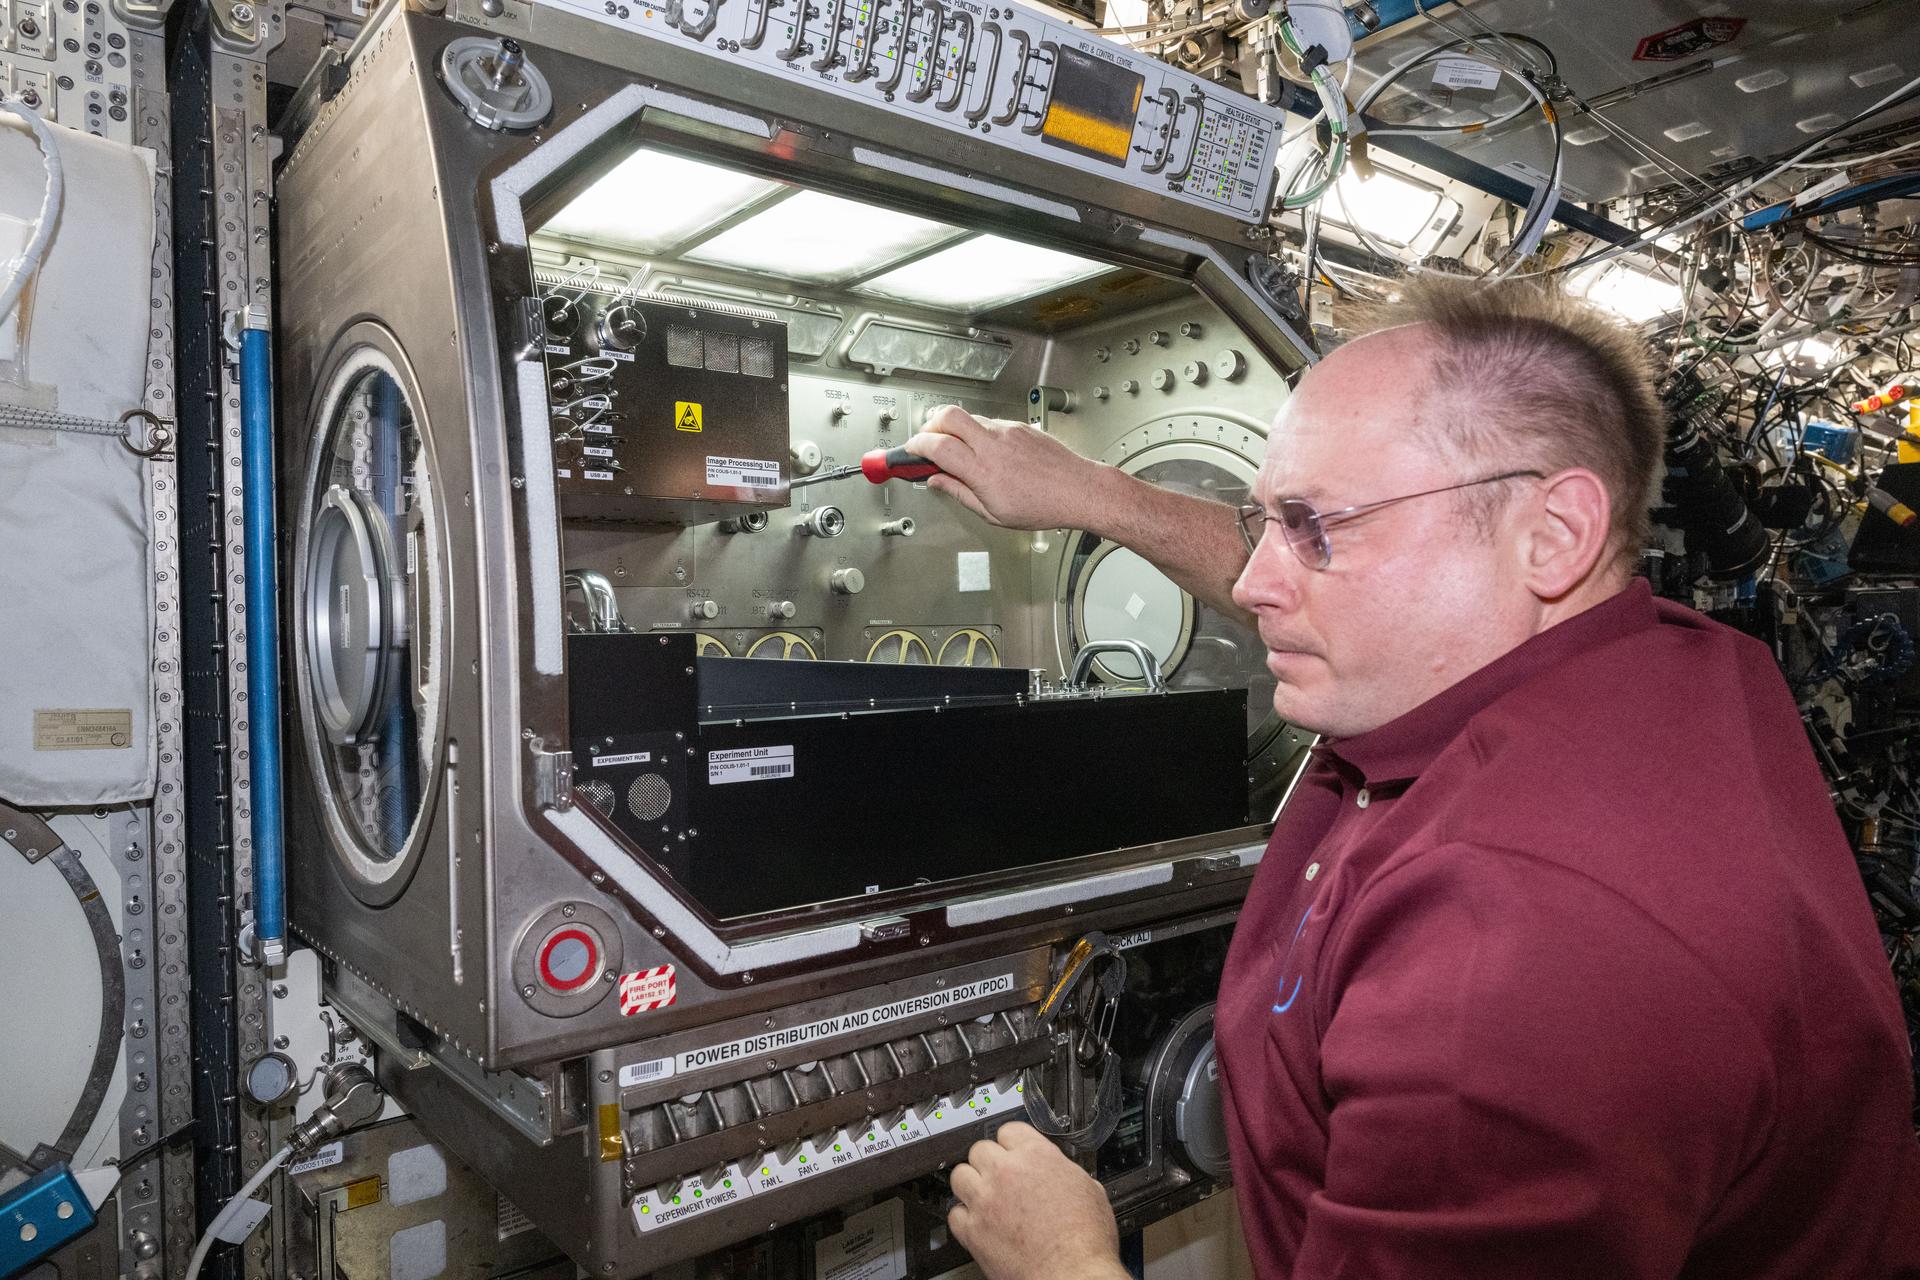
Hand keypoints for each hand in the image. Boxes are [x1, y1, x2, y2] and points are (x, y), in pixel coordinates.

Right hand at [905, 406, 1108, 531]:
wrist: (1079, 490)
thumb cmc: (1044, 506)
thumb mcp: (993, 513)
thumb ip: (959, 493)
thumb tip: (936, 482)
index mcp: (983, 471)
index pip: (937, 446)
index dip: (916, 446)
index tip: (909, 452)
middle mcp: (994, 445)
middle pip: (948, 415)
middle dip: (929, 425)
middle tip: (925, 442)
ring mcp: (1008, 431)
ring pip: (969, 417)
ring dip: (954, 430)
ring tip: (955, 450)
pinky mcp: (1019, 426)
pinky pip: (989, 422)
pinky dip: (976, 432)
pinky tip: (982, 451)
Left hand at [948, 1123, 1124, 1279]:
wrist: (1072, 1275)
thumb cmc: (1085, 1241)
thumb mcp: (1090, 1191)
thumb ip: (1066, 1174)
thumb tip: (1062, 1175)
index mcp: (1037, 1156)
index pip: (1009, 1130)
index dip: (1012, 1143)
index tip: (1013, 1151)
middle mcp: (1006, 1173)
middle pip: (980, 1149)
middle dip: (989, 1162)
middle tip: (999, 1176)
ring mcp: (986, 1201)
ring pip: (960, 1175)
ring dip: (971, 1183)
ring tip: (983, 1195)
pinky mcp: (974, 1232)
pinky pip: (955, 1214)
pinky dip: (963, 1218)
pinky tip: (977, 1222)